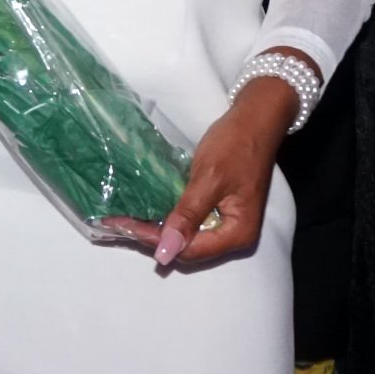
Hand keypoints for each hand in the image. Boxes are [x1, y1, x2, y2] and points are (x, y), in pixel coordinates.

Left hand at [104, 71, 301, 268]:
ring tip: (127, 222)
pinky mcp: (222, 213)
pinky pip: (193, 225)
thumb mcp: (208, 179)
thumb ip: (187, 217)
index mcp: (238, 234)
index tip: (123, 227)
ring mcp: (230, 225)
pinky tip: (149, 214)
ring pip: (189, 239)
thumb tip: (165, 255)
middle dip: (154, 239)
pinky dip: (171, 221)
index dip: (156, 242)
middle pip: (189, 249)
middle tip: (118, 225)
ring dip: (159, 231)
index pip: (189, 250)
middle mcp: (236, 237)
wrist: (256, 119)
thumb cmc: (234, 145)